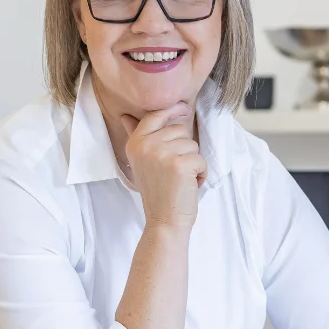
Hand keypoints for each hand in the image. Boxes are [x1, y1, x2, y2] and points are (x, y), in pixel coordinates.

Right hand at [120, 103, 205, 230]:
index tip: (184, 107)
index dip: (172, 109)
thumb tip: (126, 116)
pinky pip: (201, 159)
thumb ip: (136, 137)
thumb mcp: (141, 162)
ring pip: (192, 144)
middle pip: (179, 129)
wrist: (164, 221)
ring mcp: (162, 154)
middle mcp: (145, 145)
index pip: (155, 115)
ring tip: (180, 179)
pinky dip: (200, 173)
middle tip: (174, 170)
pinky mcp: (180, 164)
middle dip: (184, 149)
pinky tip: (189, 185)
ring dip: (193, 162)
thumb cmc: (157, 192)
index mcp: (135, 143)